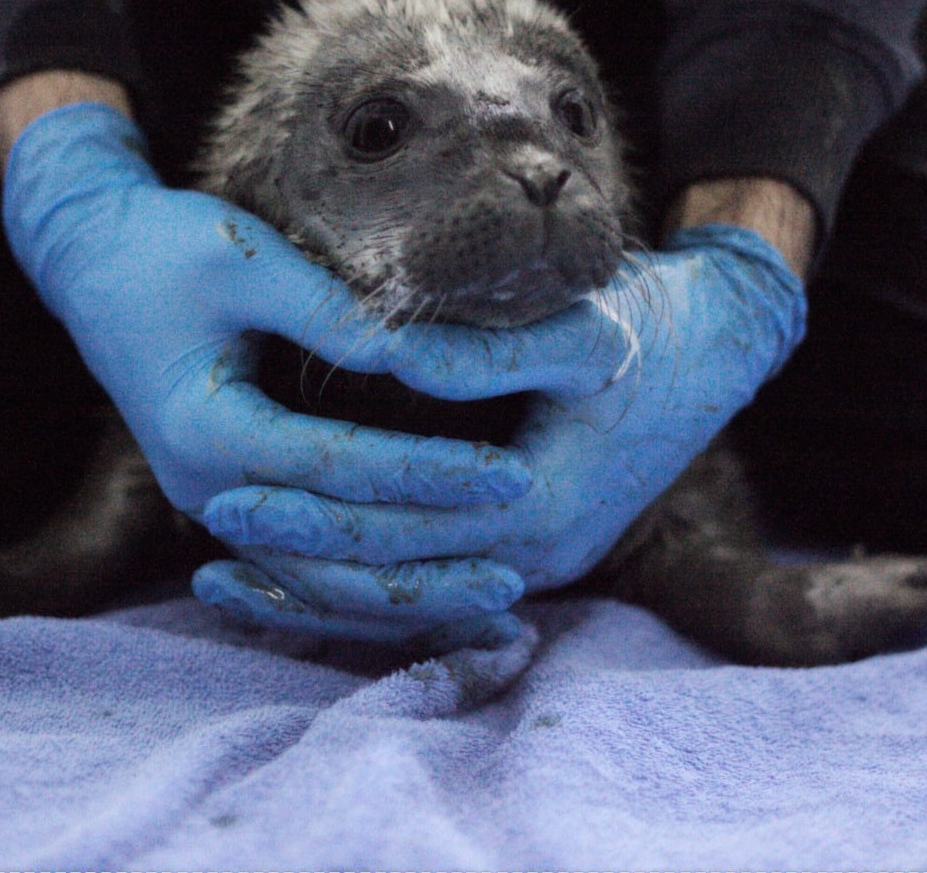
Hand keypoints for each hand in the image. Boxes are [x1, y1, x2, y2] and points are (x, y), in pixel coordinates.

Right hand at [1, 100, 532, 644]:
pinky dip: (359, 586)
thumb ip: (327, 312)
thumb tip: (415, 358)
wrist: (94, 262)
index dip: (431, 474)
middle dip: (427, 562)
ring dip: (398, 597)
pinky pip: (297, 564)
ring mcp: (212, 499)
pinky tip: (421, 597)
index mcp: (206, 426)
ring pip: (312, 581)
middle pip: (327, 555)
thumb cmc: (169, 248)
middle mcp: (205, 484)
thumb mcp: (245, 260)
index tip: (511, 475)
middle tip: (516, 572)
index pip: (339, 468)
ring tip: (485, 603)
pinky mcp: (229, 494)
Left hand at [201, 223, 806, 614]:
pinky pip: (437, 581)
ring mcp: (536, 557)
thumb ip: (484, 353)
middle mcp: (537, 553)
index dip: (313, 519)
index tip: (230, 493)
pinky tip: (313, 570)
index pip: (402, 534)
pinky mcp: (529, 543)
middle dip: (299, 560)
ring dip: (324, 589)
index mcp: (542, 504)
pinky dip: (371, 582)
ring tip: (235, 574)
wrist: (716, 348)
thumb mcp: (577, 330)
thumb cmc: (647, 330)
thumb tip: (389, 356)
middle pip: (395, 578)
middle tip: (210, 531)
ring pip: (411, 595)